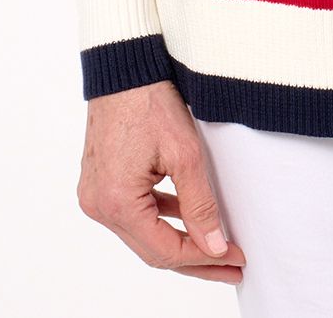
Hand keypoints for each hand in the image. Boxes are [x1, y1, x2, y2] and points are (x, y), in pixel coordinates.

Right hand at [77, 80, 245, 284]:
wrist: (123, 66)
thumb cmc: (150, 101)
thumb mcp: (185, 154)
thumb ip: (200, 206)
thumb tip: (214, 247)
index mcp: (117, 202)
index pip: (166, 250)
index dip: (205, 259)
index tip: (236, 258)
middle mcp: (99, 206)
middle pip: (153, 250)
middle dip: (195, 259)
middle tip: (232, 266)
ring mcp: (95, 195)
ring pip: (144, 234)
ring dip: (180, 241)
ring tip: (217, 249)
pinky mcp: (100, 182)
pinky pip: (134, 213)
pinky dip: (162, 219)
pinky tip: (189, 219)